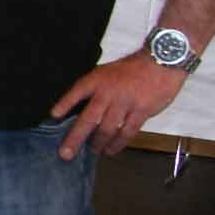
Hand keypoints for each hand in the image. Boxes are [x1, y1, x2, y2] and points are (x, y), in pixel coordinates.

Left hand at [48, 51, 187, 158]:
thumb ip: (93, 89)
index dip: (64, 105)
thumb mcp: (106, 72)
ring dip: (98, 144)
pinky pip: (127, 132)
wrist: (161, 61)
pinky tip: (111, 150)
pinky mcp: (141, 111)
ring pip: (107, 129)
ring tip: (93, 151)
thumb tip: (77, 109)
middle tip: (66, 153)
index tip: (53, 117)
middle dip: (75, 139)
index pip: (76, 92)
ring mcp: (125, 103)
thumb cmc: (131, 69)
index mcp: (97, 80)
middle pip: (88, 119)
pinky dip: (118, 144)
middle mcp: (108, 92)